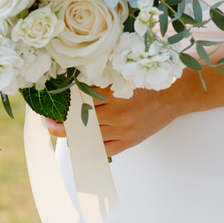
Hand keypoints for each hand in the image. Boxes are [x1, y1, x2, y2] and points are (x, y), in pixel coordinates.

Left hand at [45, 81, 188, 156]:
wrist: (176, 95)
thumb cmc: (150, 80)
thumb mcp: (124, 73)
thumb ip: (100, 80)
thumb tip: (73, 83)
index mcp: (115, 92)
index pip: (79, 98)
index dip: (62, 100)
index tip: (50, 100)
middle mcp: (117, 114)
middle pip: (79, 119)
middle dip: (60, 119)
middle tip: (47, 118)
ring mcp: (123, 131)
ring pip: (87, 136)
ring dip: (70, 133)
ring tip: (57, 127)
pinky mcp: (128, 142)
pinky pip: (102, 149)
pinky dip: (88, 145)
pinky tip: (79, 140)